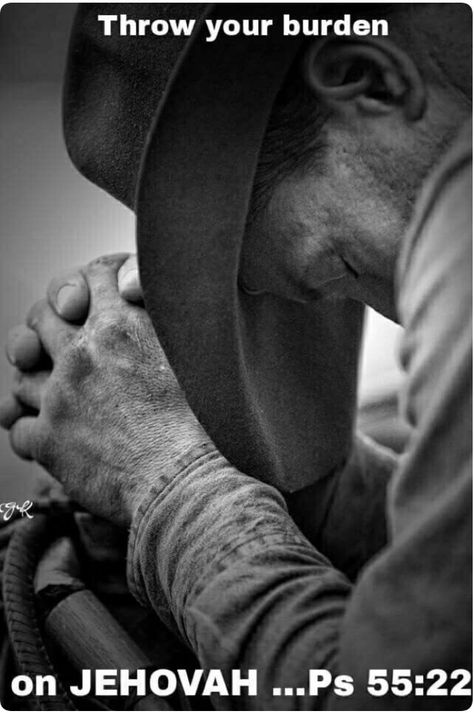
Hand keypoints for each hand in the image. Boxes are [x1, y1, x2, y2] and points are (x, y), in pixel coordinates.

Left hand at [0, 255, 209, 525]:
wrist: (186, 477)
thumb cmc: (201, 420)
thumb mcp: (195, 351)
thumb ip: (163, 319)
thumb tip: (142, 295)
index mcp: (121, 326)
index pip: (90, 279)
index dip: (84, 285)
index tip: (84, 301)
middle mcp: (82, 353)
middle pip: (41, 319)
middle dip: (45, 326)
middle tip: (53, 341)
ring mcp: (59, 396)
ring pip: (23, 376)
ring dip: (36, 385)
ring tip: (55, 399)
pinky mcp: (48, 440)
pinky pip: (17, 429)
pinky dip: (29, 433)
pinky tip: (47, 440)